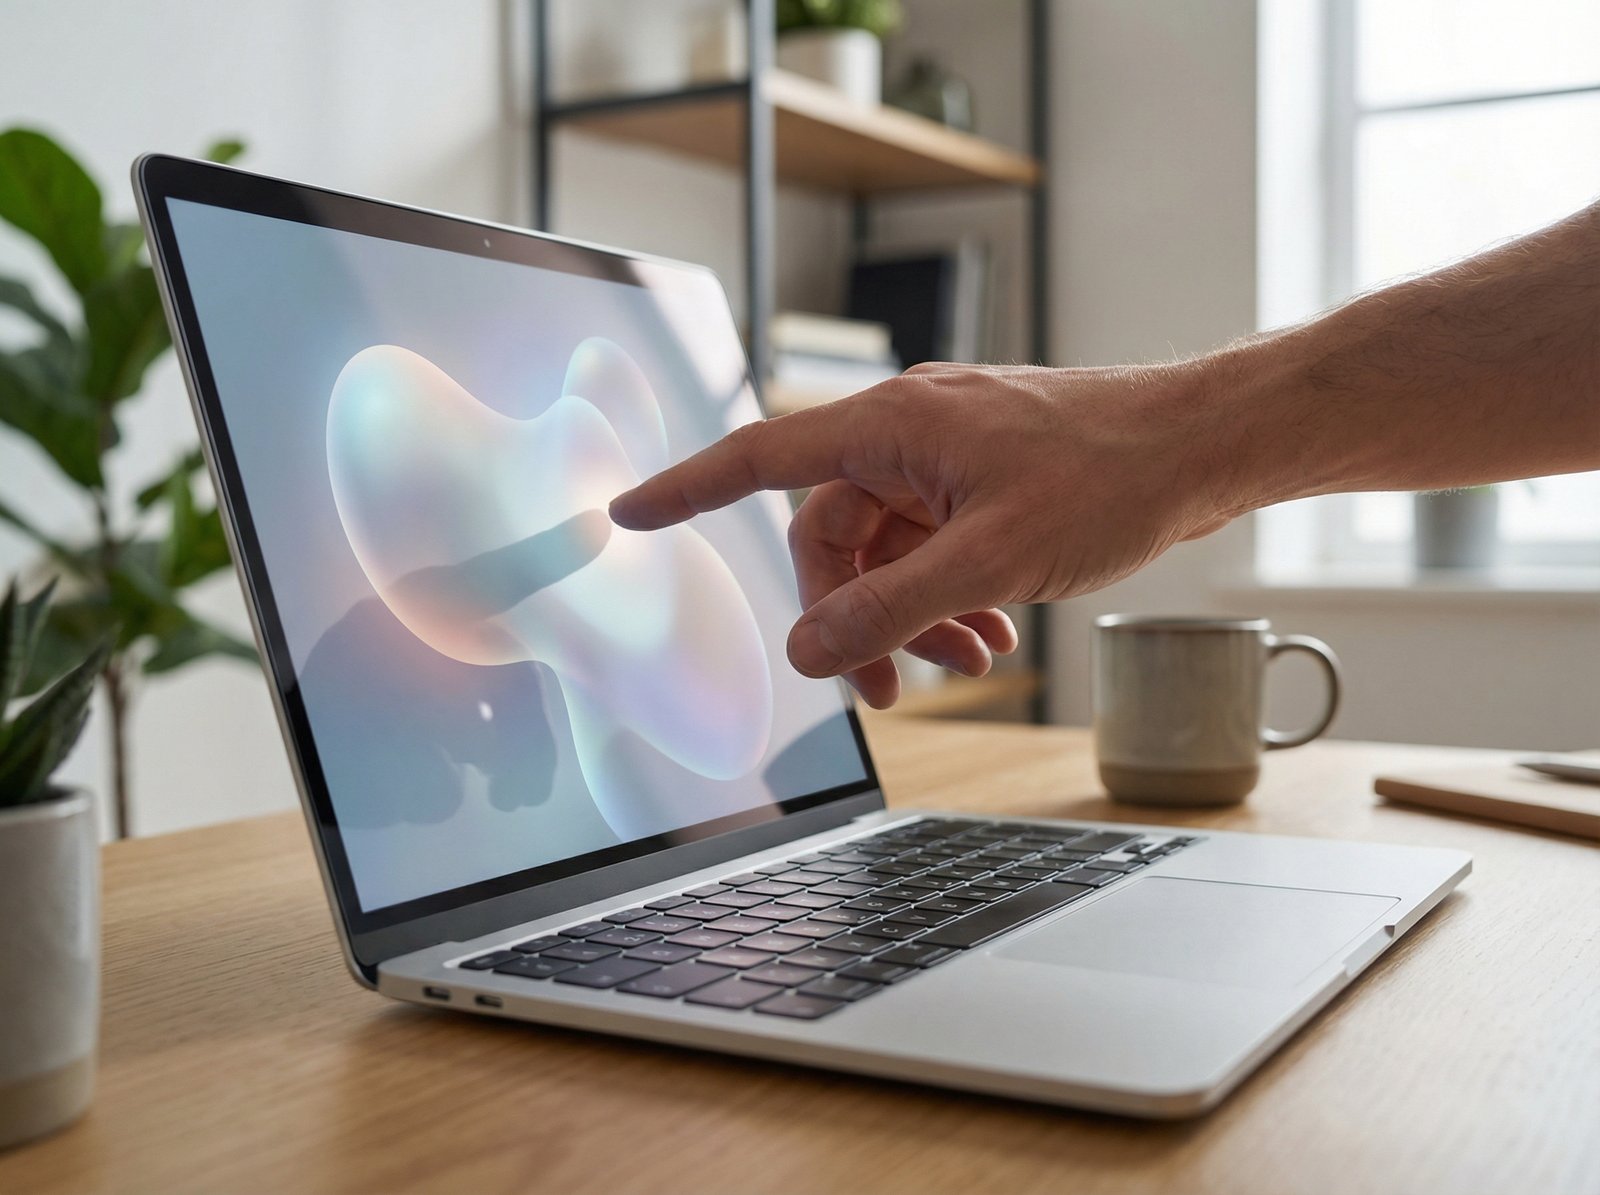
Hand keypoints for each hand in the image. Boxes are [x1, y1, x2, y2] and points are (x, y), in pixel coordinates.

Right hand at [609, 360, 1233, 707]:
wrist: (1203, 444)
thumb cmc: (1111, 474)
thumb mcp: (991, 559)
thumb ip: (892, 608)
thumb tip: (810, 653)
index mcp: (891, 426)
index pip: (759, 456)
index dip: (686, 488)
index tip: (628, 512)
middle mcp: (908, 432)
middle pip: (831, 534)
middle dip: (853, 614)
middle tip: (891, 687)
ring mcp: (947, 455)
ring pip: (887, 548)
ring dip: (910, 613)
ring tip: (965, 662)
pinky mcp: (983, 478)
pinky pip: (932, 543)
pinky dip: (947, 595)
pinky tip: (991, 636)